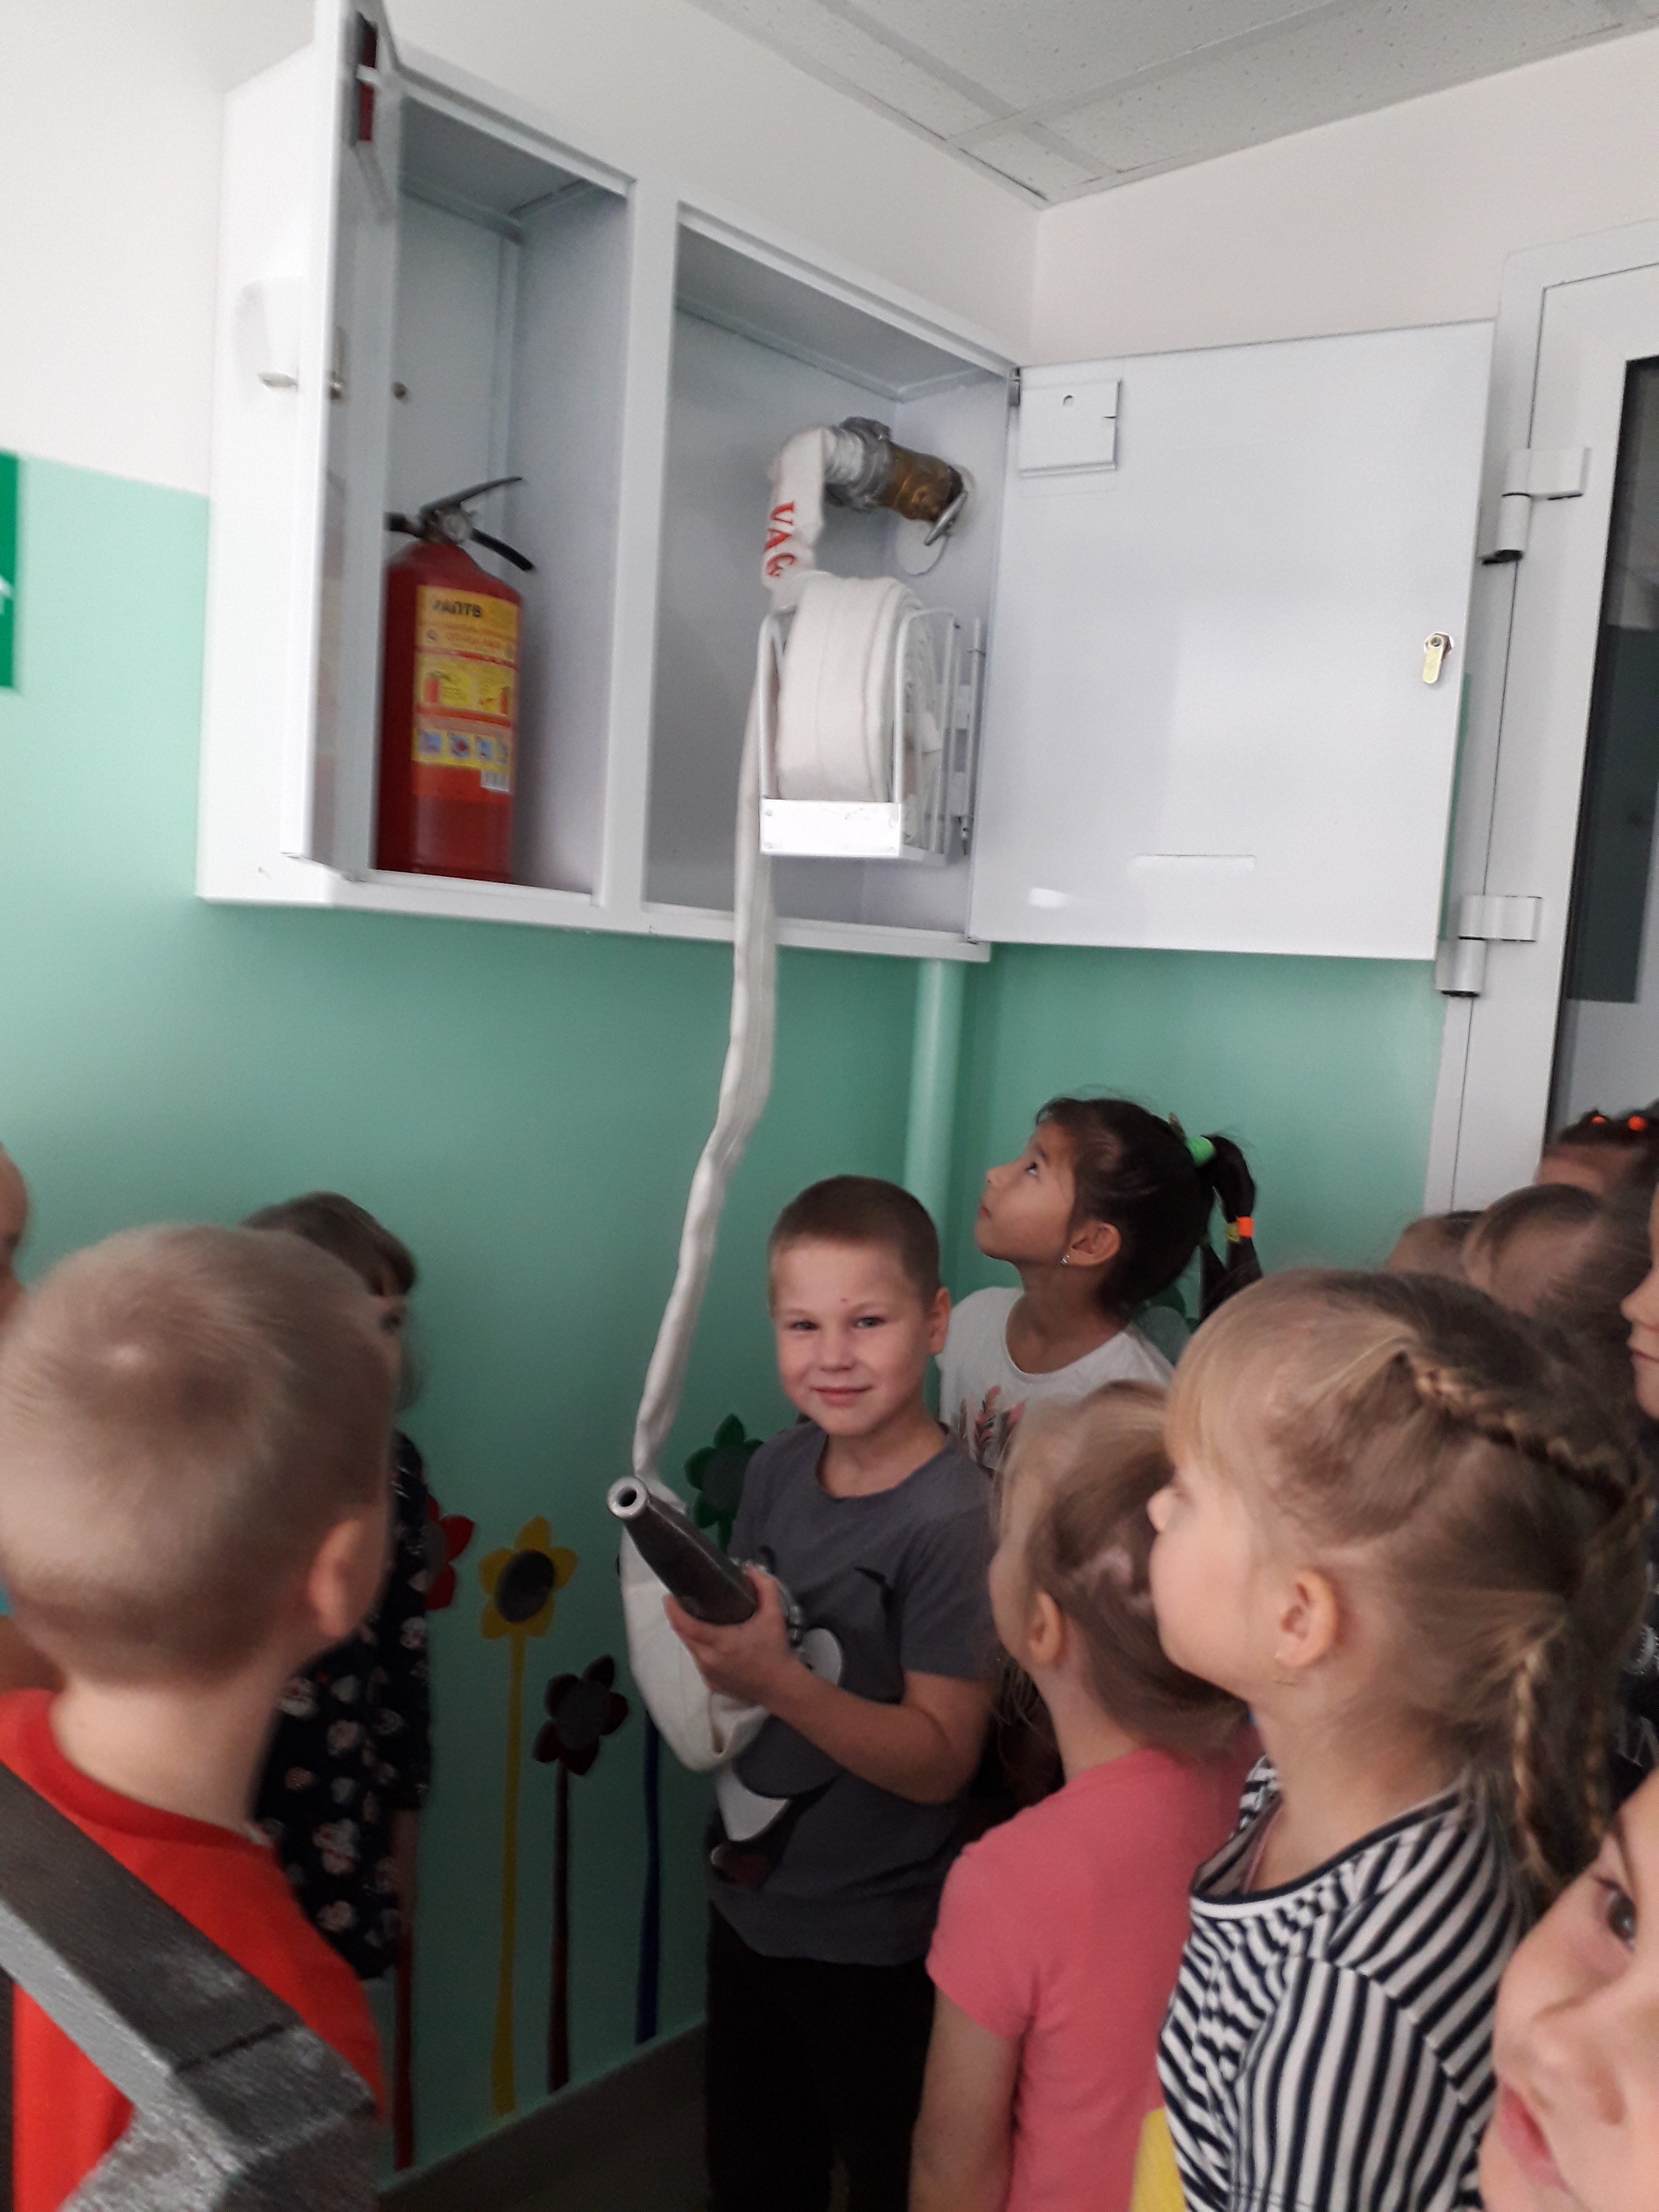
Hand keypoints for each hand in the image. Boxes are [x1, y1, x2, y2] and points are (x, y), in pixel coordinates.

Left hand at [664, 1569, 795, 1707]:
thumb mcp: (774, 1615)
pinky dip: (702, 1650)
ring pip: (691, 1649)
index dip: (672, 1609)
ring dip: (692, 1634)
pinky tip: (715, 1643)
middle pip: (683, 1635)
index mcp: (719, 1642)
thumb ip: (765, 1588)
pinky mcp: (711, 1684)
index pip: (684, 1624)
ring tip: (702, 1620)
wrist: (781, 1688)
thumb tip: (750, 1570)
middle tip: (686, 1602)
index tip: (670, 1596)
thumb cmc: (775, 1650)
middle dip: (680, 1617)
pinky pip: (699, 1662)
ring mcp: (707, 1674)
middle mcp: (708, 1660)